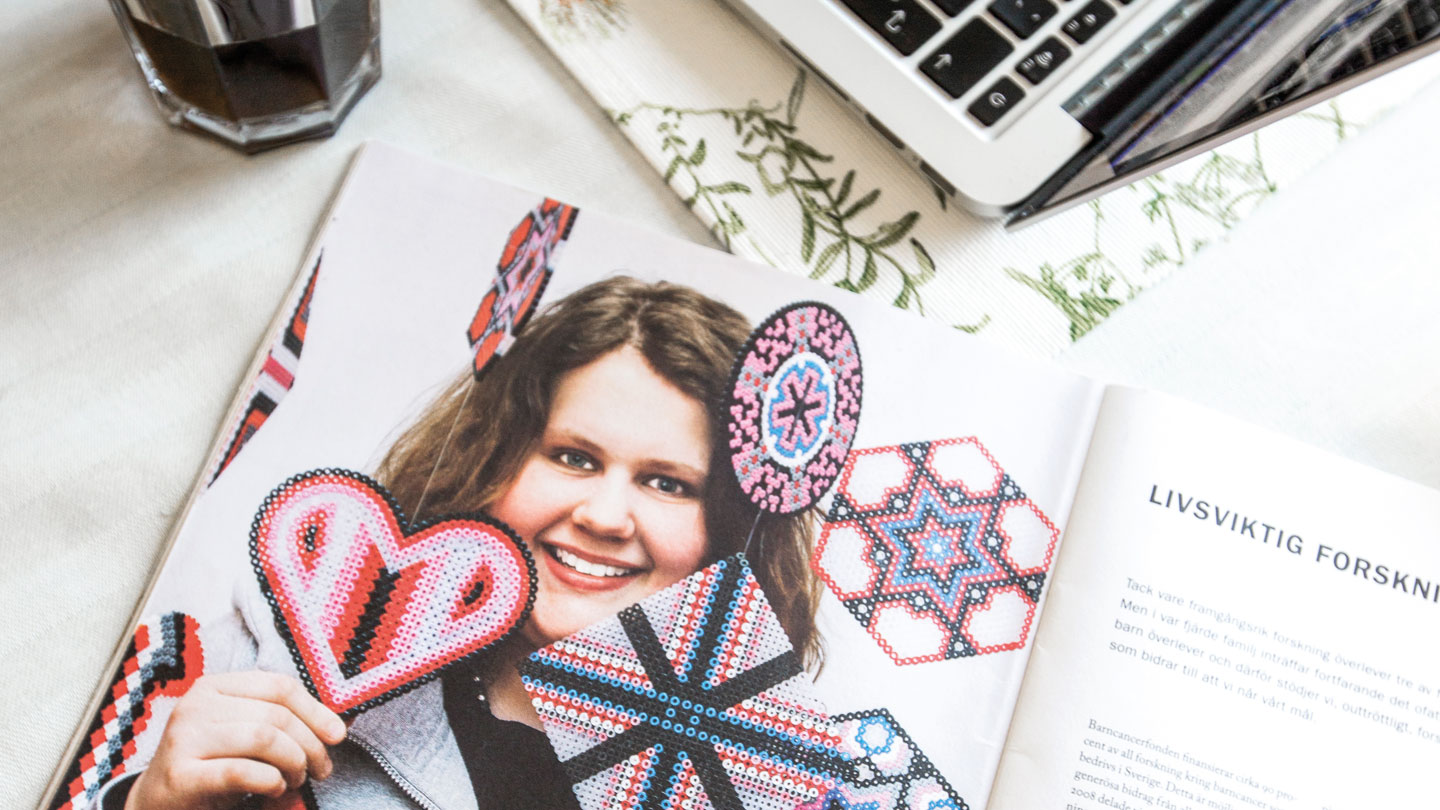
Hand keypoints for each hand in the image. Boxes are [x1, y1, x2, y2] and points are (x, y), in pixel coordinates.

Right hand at [124, 672, 346, 809]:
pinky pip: (241, 771)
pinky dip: (270, 780)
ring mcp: (184, 739)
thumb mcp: (246, 737)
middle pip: (276, 714)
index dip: (316, 711)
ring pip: (263, 738)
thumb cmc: (210, 767)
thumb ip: (284, 725)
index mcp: (215, 687)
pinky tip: (274, 789)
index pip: (280, 686)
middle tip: (318, 770)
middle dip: (309, 744)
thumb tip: (341, 726)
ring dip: (293, 763)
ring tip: (295, 780)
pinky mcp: (181, 776)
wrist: (157, 804)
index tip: (337, 736)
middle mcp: (196, 706)